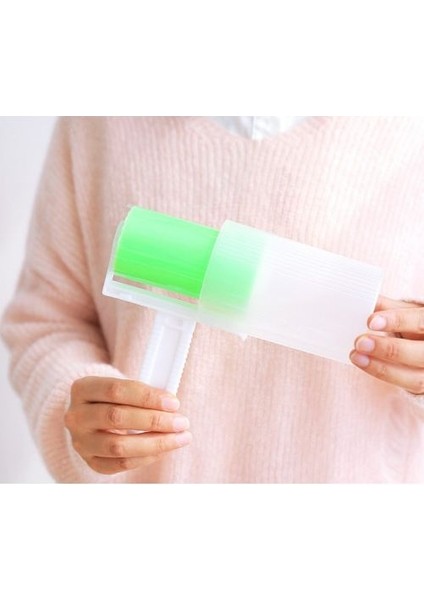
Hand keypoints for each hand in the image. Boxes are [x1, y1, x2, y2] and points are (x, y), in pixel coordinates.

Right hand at [65, 376, 191, 473]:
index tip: (174, 403)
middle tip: (182, 422)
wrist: (92, 414)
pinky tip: (164, 449)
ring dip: (155, 443)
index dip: (147, 397)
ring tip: (180, 438)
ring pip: (118, 446)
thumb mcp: (122, 386)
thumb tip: (172, 405)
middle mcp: (76, 416)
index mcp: (82, 388)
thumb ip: (143, 392)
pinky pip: (120, 464)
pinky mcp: (90, 461)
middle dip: (155, 420)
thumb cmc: (115, 397)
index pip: (116, 390)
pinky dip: (146, 457)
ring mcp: (80, 441)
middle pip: (117, 417)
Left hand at [350, 296, 423, 393]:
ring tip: (356, 356)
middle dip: (389, 349)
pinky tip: (366, 364)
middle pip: (420, 353)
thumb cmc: (418, 325)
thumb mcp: (409, 312)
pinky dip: (385, 375)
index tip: (371, 321)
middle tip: (361, 342)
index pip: (421, 322)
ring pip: (415, 377)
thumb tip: (361, 299)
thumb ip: (389, 307)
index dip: (399, 321)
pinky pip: (409, 386)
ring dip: (382, 367)